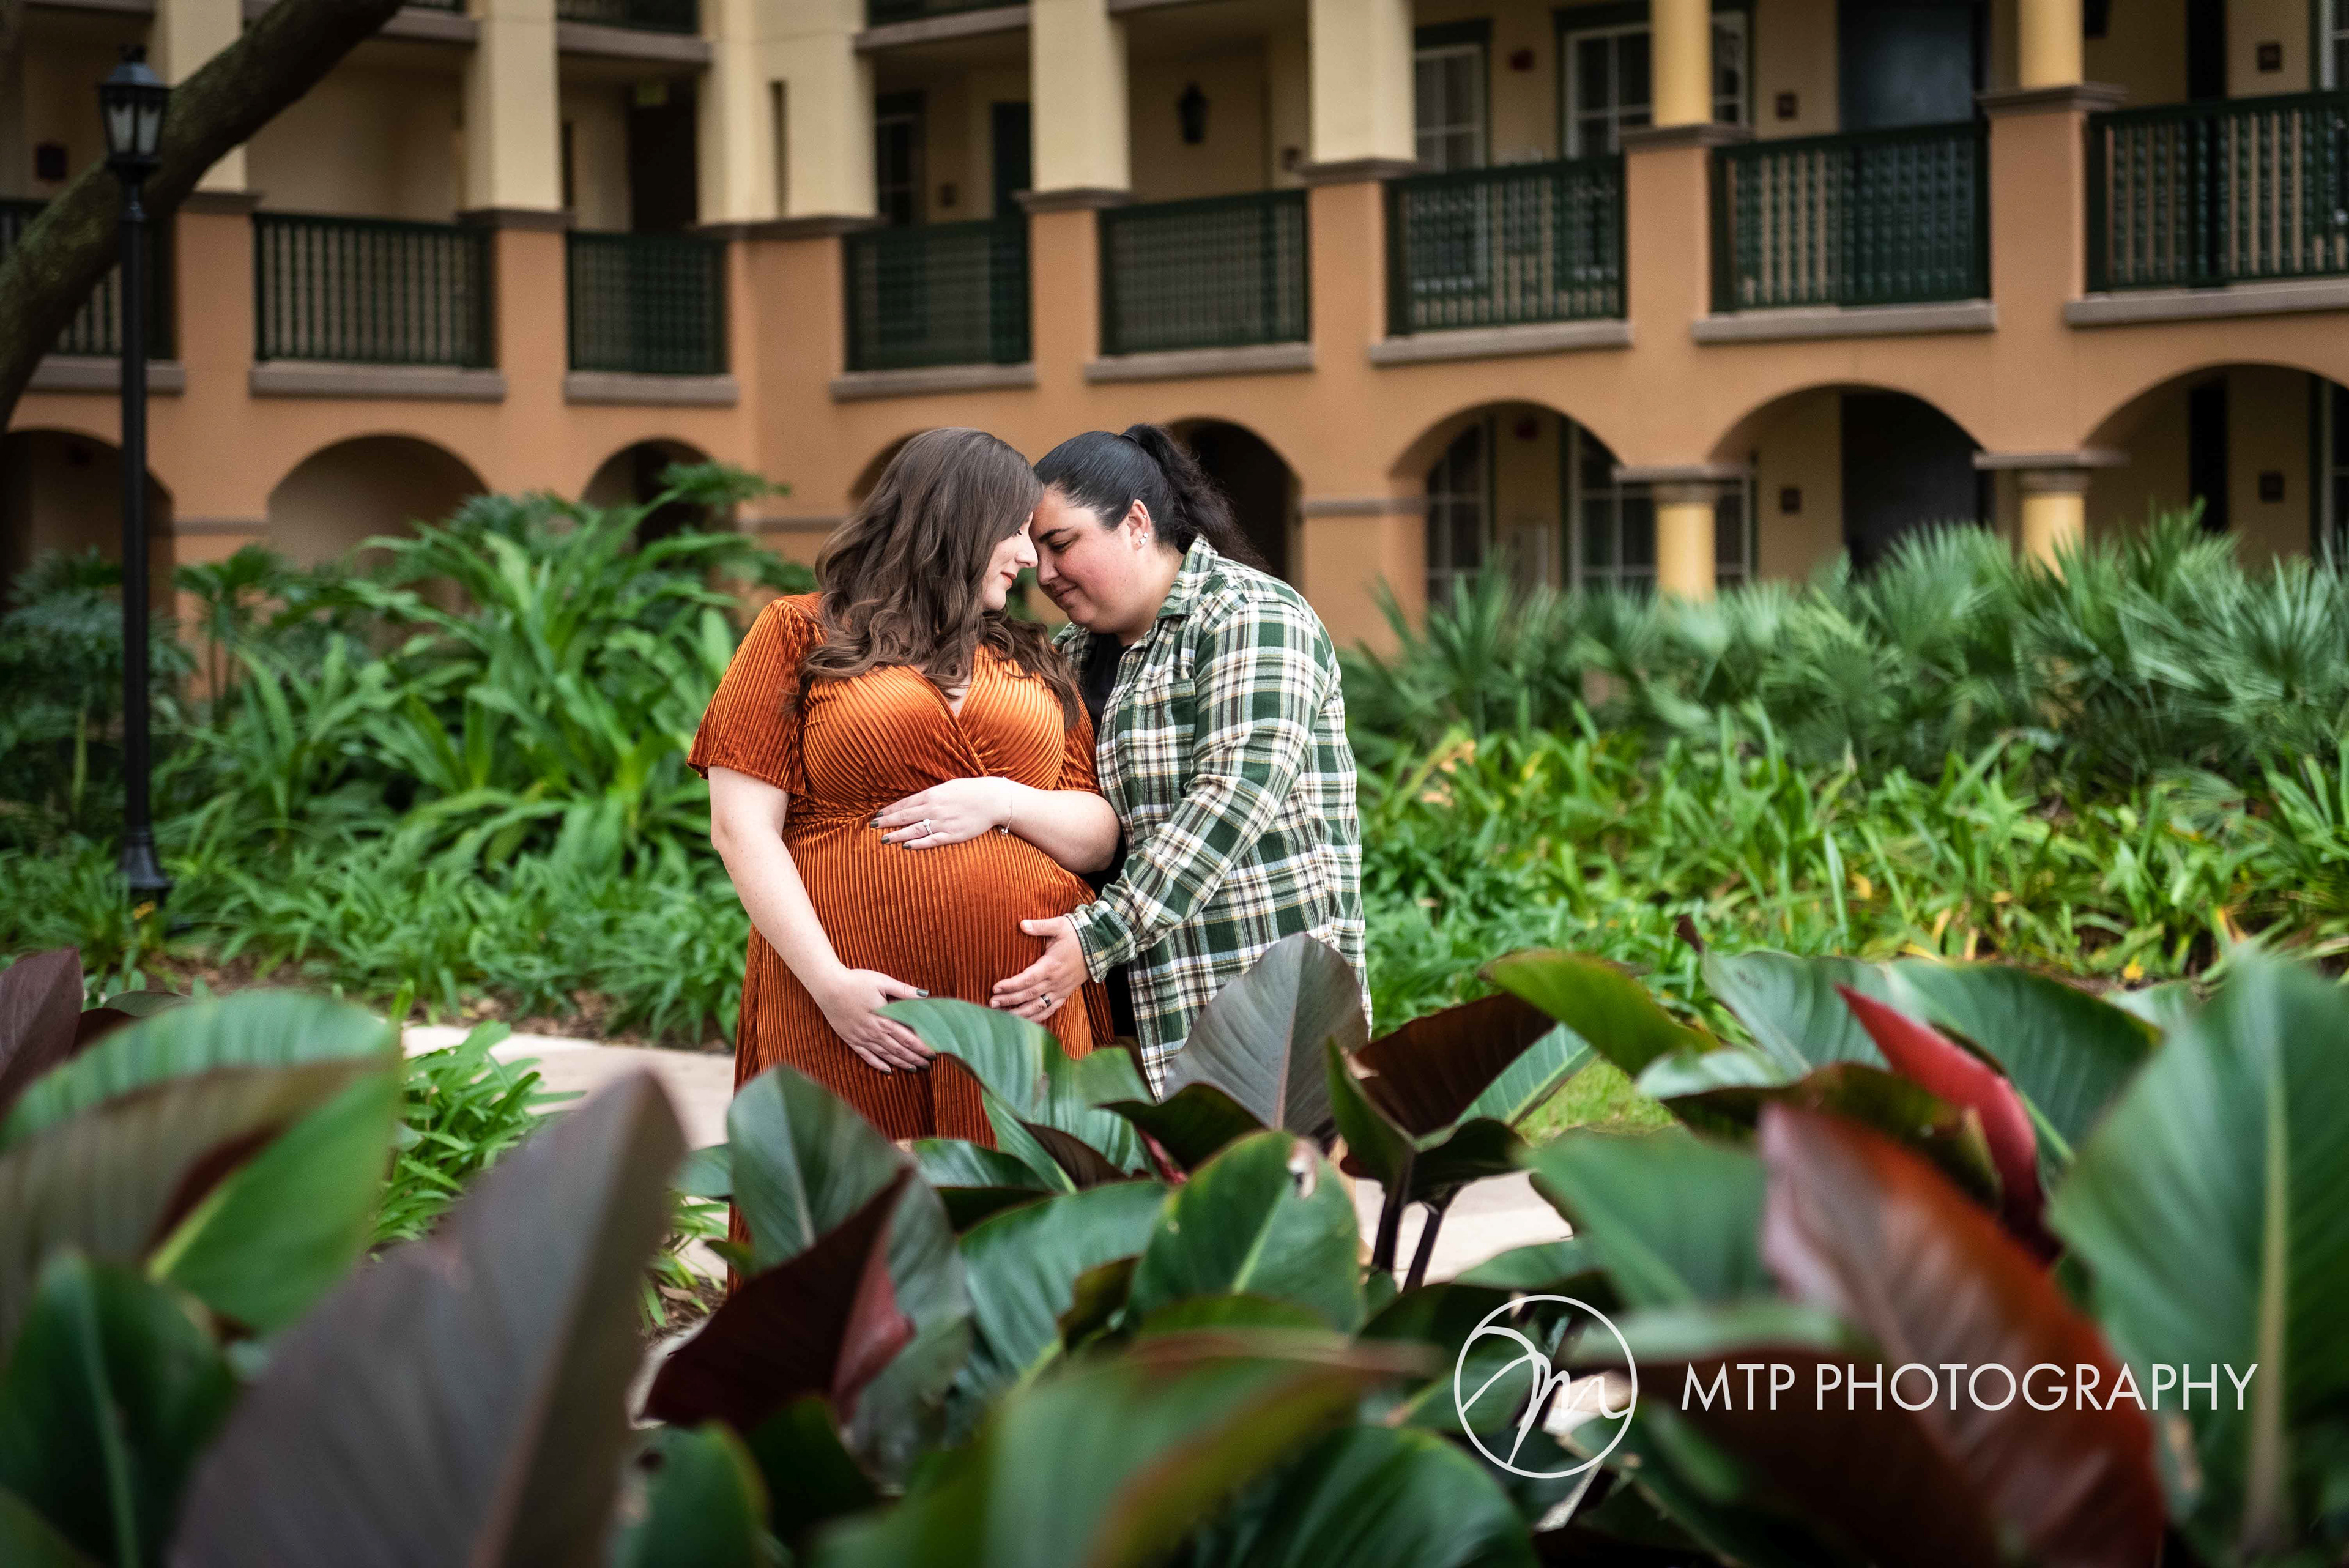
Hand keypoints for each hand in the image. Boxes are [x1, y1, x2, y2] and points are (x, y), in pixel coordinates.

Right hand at [812, 968, 935, 1072]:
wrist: (827, 987)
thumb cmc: (856, 981)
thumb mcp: (882, 981)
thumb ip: (904, 990)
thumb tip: (925, 995)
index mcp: (884, 1019)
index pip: (909, 1038)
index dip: (923, 1047)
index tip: (935, 1053)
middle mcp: (874, 1032)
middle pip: (899, 1050)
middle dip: (915, 1058)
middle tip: (929, 1064)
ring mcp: (862, 1038)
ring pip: (885, 1055)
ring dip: (901, 1063)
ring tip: (914, 1068)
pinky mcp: (851, 1039)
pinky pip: (867, 1056)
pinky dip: (878, 1064)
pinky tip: (888, 1070)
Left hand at [875, 778, 1013, 848]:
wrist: (993, 799)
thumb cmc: (971, 791)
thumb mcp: (948, 786)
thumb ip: (931, 794)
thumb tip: (916, 800)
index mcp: (932, 795)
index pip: (905, 804)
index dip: (889, 810)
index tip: (877, 815)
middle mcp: (934, 808)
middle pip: (905, 816)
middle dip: (887, 822)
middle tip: (873, 827)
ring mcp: (943, 823)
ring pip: (914, 830)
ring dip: (897, 835)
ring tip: (884, 839)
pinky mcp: (953, 835)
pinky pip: (931, 841)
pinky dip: (918, 845)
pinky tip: (906, 847)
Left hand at [990, 917, 1086, 1022]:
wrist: (1099, 946)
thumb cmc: (1076, 935)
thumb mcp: (1059, 926)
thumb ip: (1040, 926)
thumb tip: (1021, 924)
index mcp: (1051, 965)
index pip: (1027, 979)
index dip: (1010, 985)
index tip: (995, 987)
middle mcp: (1055, 982)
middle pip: (1028, 996)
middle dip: (1009, 1001)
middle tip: (991, 1004)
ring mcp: (1060, 990)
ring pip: (1038, 1007)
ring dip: (1020, 1013)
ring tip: (1002, 1016)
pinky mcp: (1064, 995)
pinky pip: (1049, 1010)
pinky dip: (1036, 1018)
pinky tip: (1024, 1022)